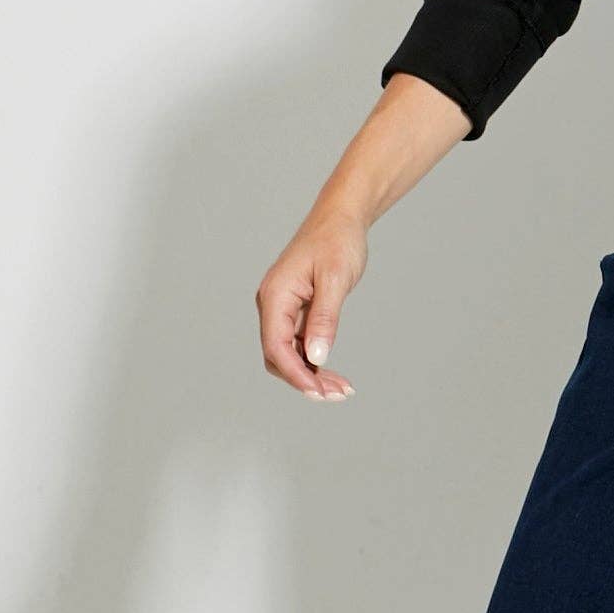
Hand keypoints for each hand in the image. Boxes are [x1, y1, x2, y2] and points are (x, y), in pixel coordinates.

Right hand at [257, 207, 366, 396]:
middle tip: (337, 395)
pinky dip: (315, 360)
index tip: (319, 392)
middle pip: (278, 356)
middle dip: (305, 380)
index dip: (296, 374)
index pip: (276, 347)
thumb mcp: (335, 280)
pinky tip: (333, 373)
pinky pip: (298, 343)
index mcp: (275, 296)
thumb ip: (324, 319)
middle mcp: (272, 304)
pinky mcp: (295, 310)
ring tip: (341, 389)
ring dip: (311, 374)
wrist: (341, 217)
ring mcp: (282, 308)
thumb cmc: (338, 241)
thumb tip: (316, 357)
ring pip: (289, 353)